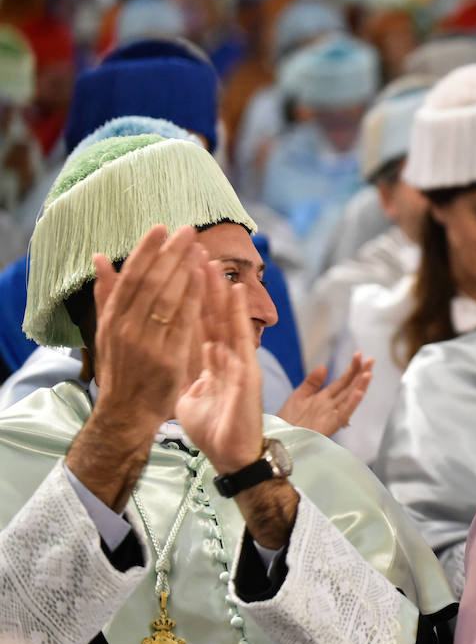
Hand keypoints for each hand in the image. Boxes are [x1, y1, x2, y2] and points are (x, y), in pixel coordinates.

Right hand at [68, 225, 207, 508]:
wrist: (125, 414)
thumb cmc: (120, 370)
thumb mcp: (107, 332)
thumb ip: (107, 295)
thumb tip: (103, 258)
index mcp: (111, 320)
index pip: (130, 277)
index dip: (145, 251)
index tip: (161, 228)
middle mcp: (125, 328)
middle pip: (150, 283)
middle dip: (169, 254)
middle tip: (187, 230)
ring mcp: (146, 343)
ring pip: (166, 298)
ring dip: (183, 270)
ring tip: (198, 247)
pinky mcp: (167, 358)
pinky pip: (182, 323)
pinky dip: (192, 299)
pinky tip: (204, 279)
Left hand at [179, 261, 298, 548]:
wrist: (230, 456)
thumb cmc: (213, 430)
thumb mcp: (188, 397)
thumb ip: (185, 376)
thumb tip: (172, 365)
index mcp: (210, 361)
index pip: (195, 323)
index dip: (186, 298)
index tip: (176, 271)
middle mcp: (226, 356)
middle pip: (211, 313)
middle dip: (201, 284)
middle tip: (191, 253)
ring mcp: (238, 361)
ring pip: (226, 319)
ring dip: (218, 290)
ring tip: (209, 261)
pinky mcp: (248, 371)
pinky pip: (241, 338)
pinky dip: (237, 314)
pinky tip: (233, 292)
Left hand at [276, 353, 373, 435]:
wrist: (278, 439)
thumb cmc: (287, 420)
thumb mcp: (297, 396)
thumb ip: (311, 383)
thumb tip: (324, 367)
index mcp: (324, 398)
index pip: (342, 381)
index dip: (352, 368)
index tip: (359, 355)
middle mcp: (331, 405)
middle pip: (349, 388)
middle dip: (361, 374)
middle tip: (371, 360)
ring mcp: (331, 415)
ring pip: (349, 399)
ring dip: (360, 387)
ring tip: (368, 374)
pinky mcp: (329, 426)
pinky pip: (343, 414)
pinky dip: (351, 404)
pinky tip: (359, 393)